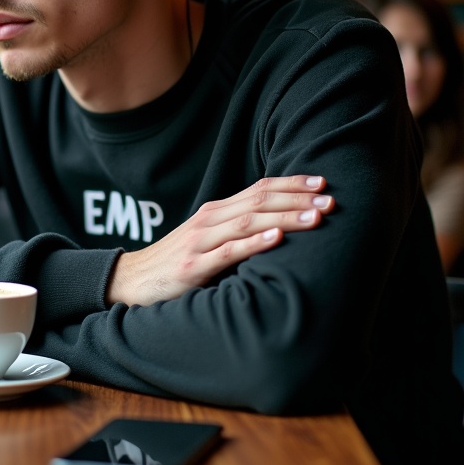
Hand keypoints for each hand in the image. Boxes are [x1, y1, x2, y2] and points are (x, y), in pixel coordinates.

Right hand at [105, 176, 332, 307]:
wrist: (132, 281)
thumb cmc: (177, 262)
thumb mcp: (208, 240)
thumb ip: (237, 231)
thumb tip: (283, 228)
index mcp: (216, 211)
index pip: (259, 188)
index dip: (291, 184)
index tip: (323, 183)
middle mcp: (209, 219)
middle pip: (259, 200)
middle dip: (297, 200)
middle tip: (331, 200)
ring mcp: (199, 241)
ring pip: (248, 222)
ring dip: (284, 218)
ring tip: (314, 217)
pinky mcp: (192, 266)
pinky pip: (227, 252)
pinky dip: (253, 243)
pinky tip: (275, 239)